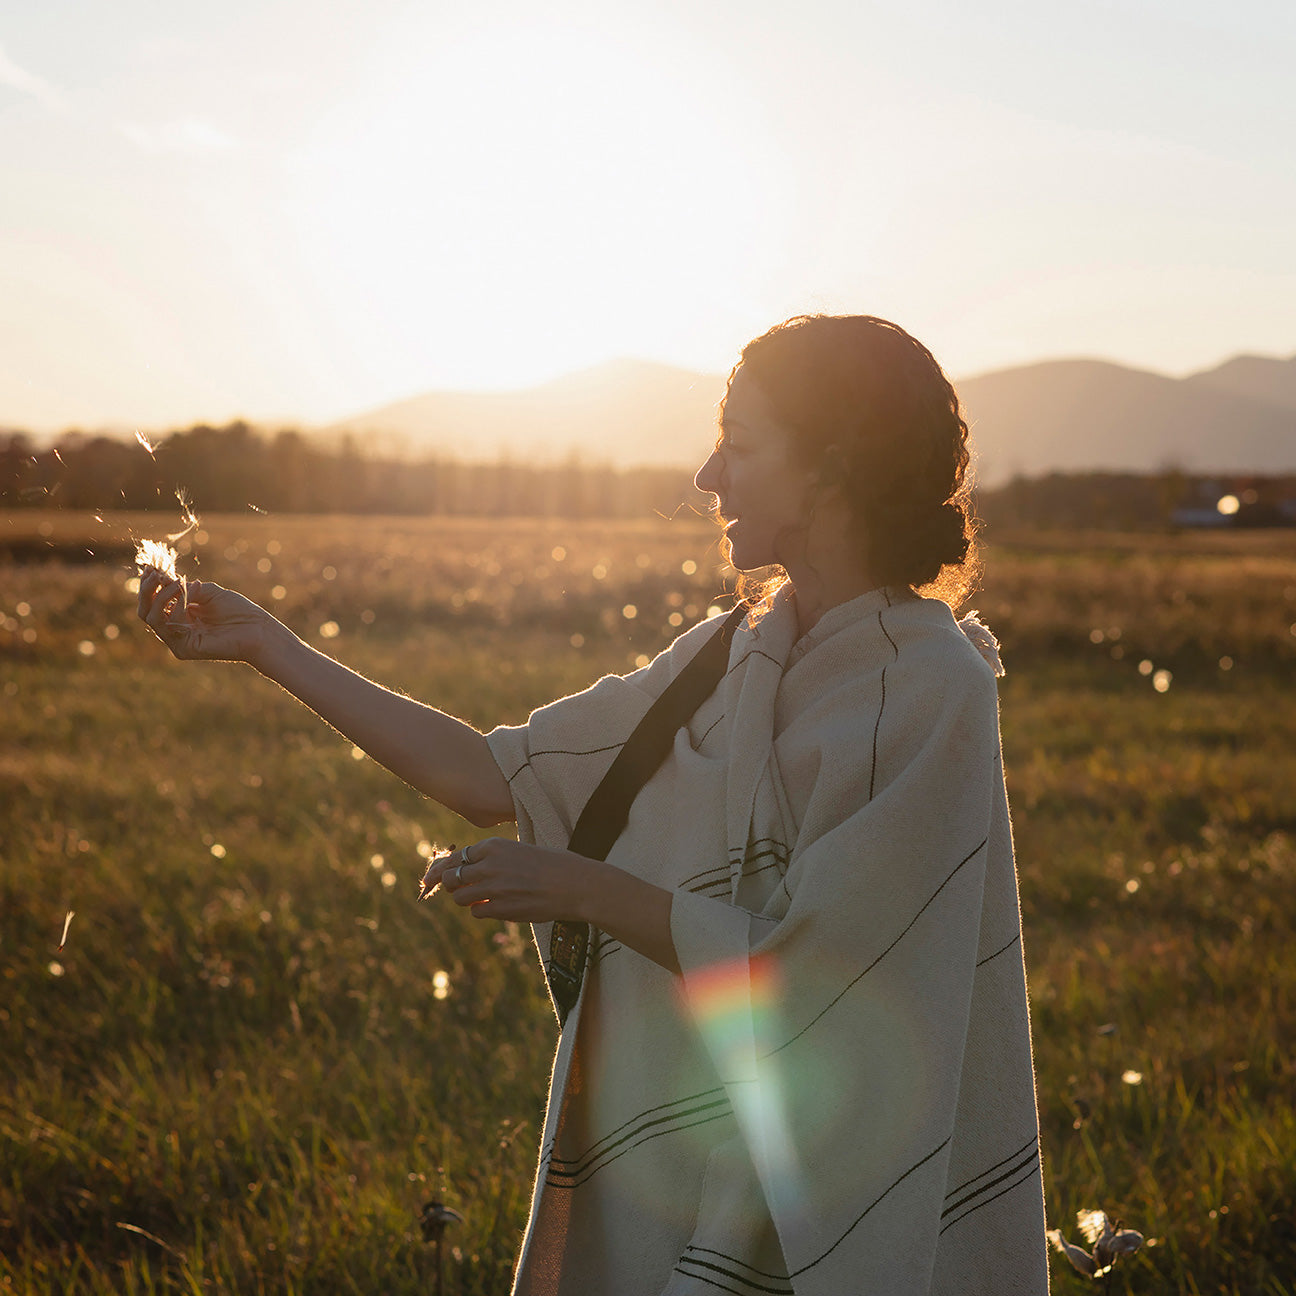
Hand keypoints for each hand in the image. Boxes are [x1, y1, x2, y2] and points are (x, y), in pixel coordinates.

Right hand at [137, 570, 278, 663]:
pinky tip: (188, 599)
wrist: (257, 629)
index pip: (154, 602)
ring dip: (162, 596)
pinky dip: (176, 608)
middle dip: (147, 590)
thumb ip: (183, 587)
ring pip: (152, 617)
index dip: (149, 585)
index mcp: (181, 616)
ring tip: (179, 583)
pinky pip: (168, 626)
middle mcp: (176, 629)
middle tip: (155, 574)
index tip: (149, 567)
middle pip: (146, 611)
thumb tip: (159, 577)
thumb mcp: (207, 592)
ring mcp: (178, 641)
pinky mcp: (183, 649)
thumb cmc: (238, 611)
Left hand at [422, 838, 592, 923]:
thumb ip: (494, 859)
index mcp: (494, 846)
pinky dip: (482, 911)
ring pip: (459, 897)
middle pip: (452, 877)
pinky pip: (476, 912)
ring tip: (483, 898)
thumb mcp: (521, 851)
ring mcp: (493, 888)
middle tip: (459, 890)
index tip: (434, 877)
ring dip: (467, 900)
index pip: (456, 857)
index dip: (443, 868)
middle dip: (453, 886)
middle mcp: (489, 864)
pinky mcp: (500, 908)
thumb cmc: (554, 865)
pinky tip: (497, 907)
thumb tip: (468, 870)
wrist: (576, 885)